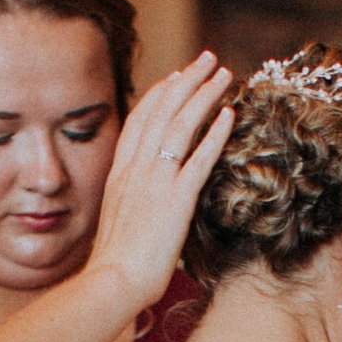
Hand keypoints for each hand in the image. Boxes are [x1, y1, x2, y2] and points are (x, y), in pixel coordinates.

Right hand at [85, 53, 234, 306]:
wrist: (111, 282)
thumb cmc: (114, 267)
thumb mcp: (118, 225)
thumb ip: (131, 206)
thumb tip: (142, 208)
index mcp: (120, 174)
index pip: (140, 121)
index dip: (159, 94)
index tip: (176, 76)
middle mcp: (136, 170)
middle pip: (163, 112)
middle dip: (187, 80)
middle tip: (207, 59)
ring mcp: (155, 182)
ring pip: (181, 125)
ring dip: (204, 95)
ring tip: (224, 74)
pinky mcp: (176, 200)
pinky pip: (199, 158)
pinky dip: (214, 133)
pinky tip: (229, 114)